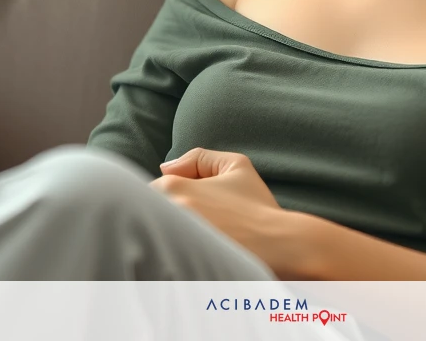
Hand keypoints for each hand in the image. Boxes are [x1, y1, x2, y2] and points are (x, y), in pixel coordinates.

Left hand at [149, 147, 304, 277]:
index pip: (149, 191)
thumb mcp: (236, 165)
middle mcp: (167, 213)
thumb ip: (198, 157)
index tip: (188, 210)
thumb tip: (164, 168)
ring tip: (192, 245)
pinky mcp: (178, 268)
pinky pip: (161, 261)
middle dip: (161, 219)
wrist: (281, 245)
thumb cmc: (258, 206)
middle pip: (145, 215)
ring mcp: (170, 242)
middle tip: (191, 229)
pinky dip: (171, 260)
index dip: (167, 200)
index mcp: (173, 188)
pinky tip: (192, 261)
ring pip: (152, 237)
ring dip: (165, 239)